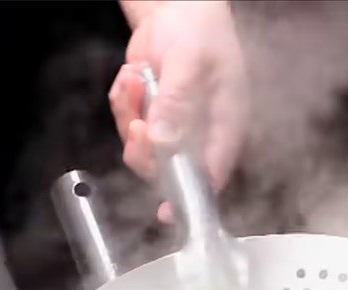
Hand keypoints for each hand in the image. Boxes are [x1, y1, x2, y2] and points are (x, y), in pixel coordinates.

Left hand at [111, 0, 247, 221]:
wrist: (178, 6)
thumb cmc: (200, 31)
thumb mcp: (191, 61)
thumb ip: (177, 102)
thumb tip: (163, 141)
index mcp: (224, 128)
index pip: (210, 176)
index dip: (189, 198)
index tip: (167, 211)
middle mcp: (200, 136)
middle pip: (168, 170)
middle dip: (145, 149)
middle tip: (137, 123)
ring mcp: (174, 129)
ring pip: (143, 150)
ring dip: (130, 117)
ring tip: (137, 81)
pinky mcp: (152, 119)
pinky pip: (127, 127)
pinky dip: (123, 103)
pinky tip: (133, 77)